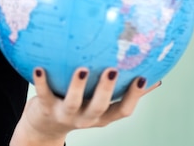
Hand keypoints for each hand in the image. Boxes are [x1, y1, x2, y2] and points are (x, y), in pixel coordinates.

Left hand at [11, 67, 159, 145]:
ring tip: (81, 68)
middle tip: (114, 69)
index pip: (123, 110)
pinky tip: (39, 67)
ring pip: (73, 102)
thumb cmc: (76, 106)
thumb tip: (154, 73)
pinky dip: (41, 82)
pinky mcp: (46, 108)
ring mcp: (65, 114)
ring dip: (77, 86)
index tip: (144, 77)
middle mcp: (86, 117)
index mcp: (102, 116)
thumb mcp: (99, 102)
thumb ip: (121, 91)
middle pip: (99, 106)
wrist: (43, 127)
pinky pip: (44, 94)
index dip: (135, 96)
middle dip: (107, 89)